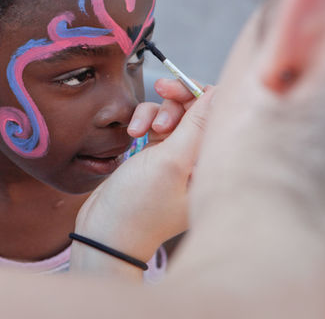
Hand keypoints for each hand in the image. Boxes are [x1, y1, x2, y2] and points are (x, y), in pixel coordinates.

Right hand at [75, 85, 215, 263]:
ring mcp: (180, 158)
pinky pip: (158, 126)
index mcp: (216, 166)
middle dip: (175, 101)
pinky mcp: (159, 157)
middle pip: (198, 111)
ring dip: (155, 113)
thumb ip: (196, 125)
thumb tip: (220, 93)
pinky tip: (133, 134)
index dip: (199, 95)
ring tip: (139, 129)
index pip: (220, 115)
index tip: (174, 90)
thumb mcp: (170, 161)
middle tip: (158, 92)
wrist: (105, 233)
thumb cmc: (139, 206)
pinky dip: (144, 123)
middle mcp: (201, 160)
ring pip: (175, 115)